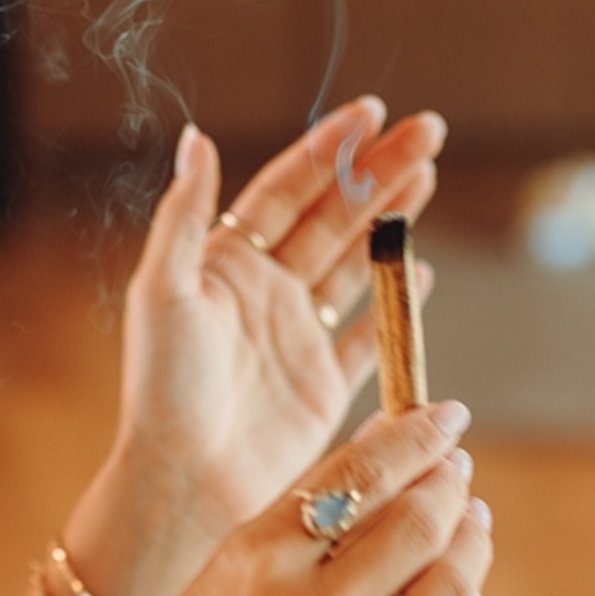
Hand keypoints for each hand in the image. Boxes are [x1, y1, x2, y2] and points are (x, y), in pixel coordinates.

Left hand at [76, 98, 445, 595]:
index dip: (330, 150)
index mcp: (224, 264)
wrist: (184, 482)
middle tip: (431, 133)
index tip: (374, 113)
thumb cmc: (163, 389)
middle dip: (381, 173)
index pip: (288, 189)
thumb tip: (196, 137)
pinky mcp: (322, 389)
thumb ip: (185, 216)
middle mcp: (263, 294)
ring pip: (355, 266)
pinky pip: (366, 339)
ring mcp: (295, 340)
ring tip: (428, 179)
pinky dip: (394, 307)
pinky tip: (420, 273)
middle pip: (333, 217)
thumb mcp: (163, 292)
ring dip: (392, 224)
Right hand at [81, 400, 495, 595]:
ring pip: (451, 589)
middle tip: (457, 474)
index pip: (360, 476)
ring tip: (470, 526)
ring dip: (472, 544)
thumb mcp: (225, 574)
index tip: (448, 417)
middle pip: (418, 524)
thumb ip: (301, 513)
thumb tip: (388, 440)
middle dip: (450, 486)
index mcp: (256, 562)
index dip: (417, 437)